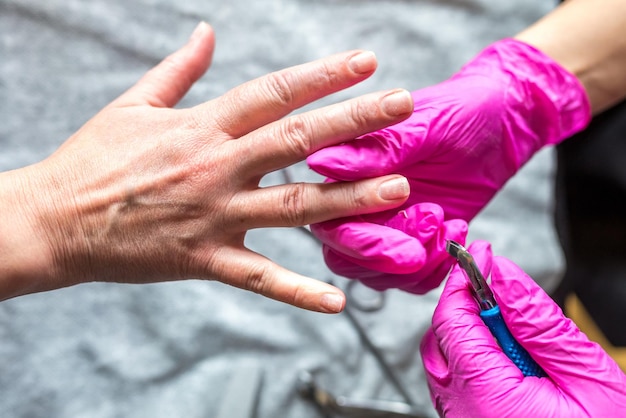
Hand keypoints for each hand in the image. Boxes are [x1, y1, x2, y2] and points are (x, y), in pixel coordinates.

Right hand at [0, 22, 415, 311]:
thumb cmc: (94, 159)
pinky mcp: (205, 258)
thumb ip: (180, 68)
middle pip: (297, 139)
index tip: (366, 62)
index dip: (323, 76)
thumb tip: (207, 31)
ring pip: (294, 204)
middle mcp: (217, 167)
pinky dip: (298, 291)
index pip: (275, 92)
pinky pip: (259, 277)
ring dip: (349, 196)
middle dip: (355, 121)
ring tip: (398, 188)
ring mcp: (214, 215)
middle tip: (403, 105)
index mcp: (202, 126)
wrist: (56, 220)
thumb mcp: (134, 102)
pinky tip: (337, 303)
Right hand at [306, 39, 589, 292]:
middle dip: (386, 256)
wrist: (502, 125)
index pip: (329, 218)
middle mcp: (357, 205)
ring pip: (377, 274)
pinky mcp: (413, 243)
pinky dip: (437, 267)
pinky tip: (458, 231)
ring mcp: (385, 228)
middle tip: (429, 231)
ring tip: (449, 223)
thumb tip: (321, 162)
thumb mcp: (424, 126)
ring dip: (416, 263)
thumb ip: (376, 150)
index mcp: (347, 173)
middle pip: (345, 257)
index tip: (404, 204)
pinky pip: (411, 280)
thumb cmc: (460, 112)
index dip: (358, 228)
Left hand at [420, 241, 625, 416]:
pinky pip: (457, 378)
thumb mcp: (587, 380)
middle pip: (444, 334)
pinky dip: (478, 357)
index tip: (481, 254)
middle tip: (504, 292)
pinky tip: (514, 364)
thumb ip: (539, 322)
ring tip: (519, 339)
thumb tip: (503, 273)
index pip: (452, 318)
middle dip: (469, 305)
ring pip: (448, 354)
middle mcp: (459, 409)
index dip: (465, 280)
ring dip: (475, 332)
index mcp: (485, 396)